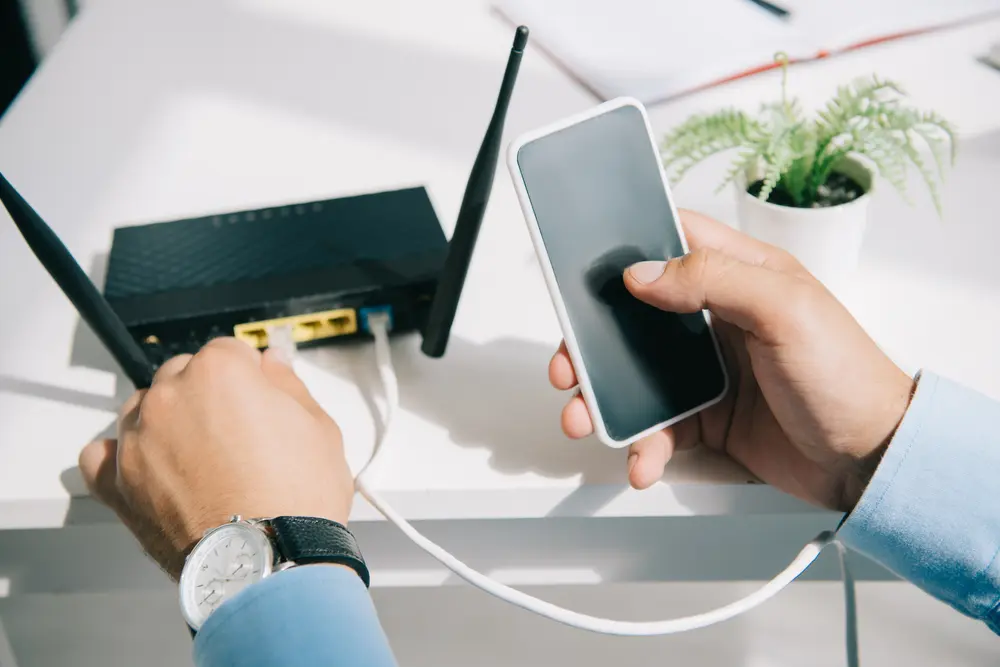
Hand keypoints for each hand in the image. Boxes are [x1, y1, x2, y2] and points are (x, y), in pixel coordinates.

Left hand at [79, 338, 353, 578]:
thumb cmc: (297, 498)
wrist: (269, 561)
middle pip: (183, 374)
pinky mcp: (118, 483)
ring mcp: (138, 439)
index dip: (250, 377)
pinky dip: (120, 456)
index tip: (260, 400)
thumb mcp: (319, 428)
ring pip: (144, 408)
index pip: (230, 351)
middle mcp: (171, 396)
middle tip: (238, 435)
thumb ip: (288, 385)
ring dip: (167, 422)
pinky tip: (149, 468)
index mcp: (220, 371)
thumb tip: (272, 363)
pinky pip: (100, 454)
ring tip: (200, 458)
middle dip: (208, 396)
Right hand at [550, 210, 914, 511]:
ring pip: (635, 376)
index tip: (586, 269)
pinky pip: (658, 427)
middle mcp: (718, 319)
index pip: (673, 242)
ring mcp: (710, 372)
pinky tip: (642, 460)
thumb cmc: (847, 376)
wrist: (872, 461)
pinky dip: (642, 445)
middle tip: (569, 365)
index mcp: (741, 276)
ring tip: (586, 420)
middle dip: (592, 342)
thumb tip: (642, 274)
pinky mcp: (708, 418)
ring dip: (604, 399)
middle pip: (635, 317)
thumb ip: (713, 280)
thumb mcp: (785, 310)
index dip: (628, 248)